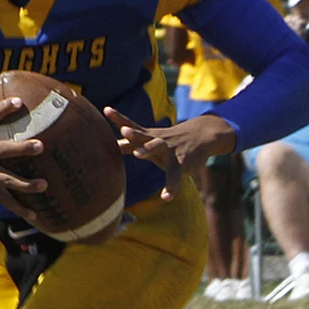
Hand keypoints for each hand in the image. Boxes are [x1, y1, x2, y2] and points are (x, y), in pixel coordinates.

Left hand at [105, 108, 232, 201]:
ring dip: (148, 149)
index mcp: (148, 136)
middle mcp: (157, 141)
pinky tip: (166, 198)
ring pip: (158, 148)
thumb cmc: (170, 142)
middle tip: (124, 131)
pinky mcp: (182, 164)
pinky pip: (175, 176)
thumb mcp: (152, 141)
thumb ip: (132, 144)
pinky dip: (171, 187)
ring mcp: (170, 151)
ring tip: (137, 154)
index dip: (119, 118)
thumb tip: (113, 144)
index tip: (106, 110)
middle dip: (133, 134)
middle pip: (143, 136)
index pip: (132, 125)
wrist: (202, 135)